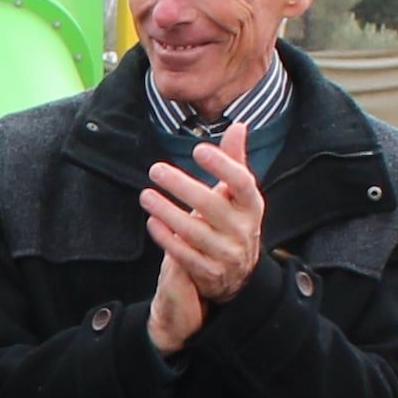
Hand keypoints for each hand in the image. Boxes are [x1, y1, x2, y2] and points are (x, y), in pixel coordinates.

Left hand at [143, 127, 268, 352]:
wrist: (239, 272)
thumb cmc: (233, 220)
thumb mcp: (238, 193)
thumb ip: (234, 160)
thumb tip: (238, 126)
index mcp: (251, 205)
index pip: (242, 182)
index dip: (222, 165)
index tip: (198, 149)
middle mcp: (242, 229)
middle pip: (212, 206)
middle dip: (182, 187)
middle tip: (156, 169)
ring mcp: (227, 253)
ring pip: (194, 232)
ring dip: (167, 212)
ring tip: (146, 195)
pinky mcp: (209, 272)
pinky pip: (185, 255)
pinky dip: (167, 238)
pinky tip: (152, 222)